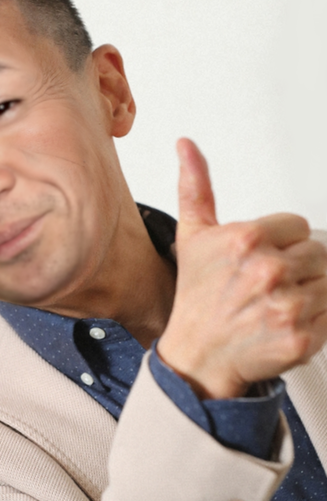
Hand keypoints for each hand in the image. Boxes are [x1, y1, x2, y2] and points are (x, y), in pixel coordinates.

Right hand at [157, 138, 326, 398]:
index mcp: (247, 239)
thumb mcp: (192, 236)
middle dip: (297, 268)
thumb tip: (186, 145)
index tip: (259, 260)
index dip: (281, 243)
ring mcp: (287, 307)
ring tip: (275, 305)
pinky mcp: (302, 339)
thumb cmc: (197, 296)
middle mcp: (268, 270)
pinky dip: (317, 322)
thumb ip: (196, 186)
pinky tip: (285, 324)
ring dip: (309, 294)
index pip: (299, 226)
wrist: (197, 355)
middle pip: (319, 253)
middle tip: (266, 286)